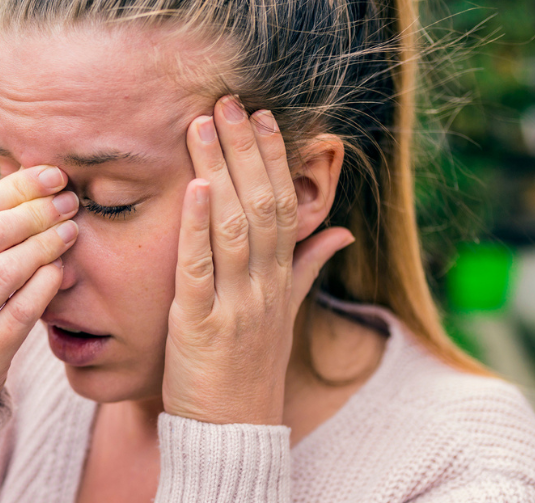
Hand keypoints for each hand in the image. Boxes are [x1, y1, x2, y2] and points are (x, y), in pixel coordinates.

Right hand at [0, 165, 79, 412]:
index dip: (13, 189)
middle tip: (67, 202)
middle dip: (33, 213)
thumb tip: (33, 177)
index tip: (52, 175)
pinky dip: (44, 286)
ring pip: (2, 274)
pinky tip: (60, 270)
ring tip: (69, 231)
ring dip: (43, 246)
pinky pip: (18, 315)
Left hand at [163, 95, 354, 424]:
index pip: (284, 205)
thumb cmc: (249, 369)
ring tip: (203, 125)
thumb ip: (308, 269)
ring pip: (234, 226)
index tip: (260, 116)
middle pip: (262, 204)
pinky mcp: (200, 325)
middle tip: (226, 101)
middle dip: (245, 150)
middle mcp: (266, 286)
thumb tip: (341, 233)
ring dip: (219, 171)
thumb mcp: (285, 314)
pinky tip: (193, 188)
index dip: (273, 159)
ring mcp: (236, 305)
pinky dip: (197, 227)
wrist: (233, 432)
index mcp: (282, 280)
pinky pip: (200, 269)